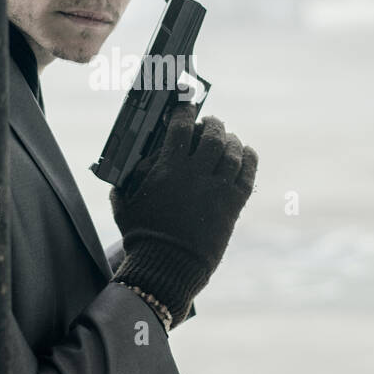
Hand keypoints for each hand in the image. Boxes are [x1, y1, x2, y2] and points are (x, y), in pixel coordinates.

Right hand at [109, 102, 257, 325]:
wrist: (167, 267)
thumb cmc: (142, 238)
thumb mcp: (125, 206)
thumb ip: (124, 185)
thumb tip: (123, 174)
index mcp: (168, 170)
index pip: (180, 128)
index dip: (185, 112)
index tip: (186, 106)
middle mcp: (195, 175)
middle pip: (213, 136)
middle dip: (213, 124)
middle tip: (211, 122)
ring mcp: (217, 190)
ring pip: (233, 153)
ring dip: (232, 140)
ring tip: (229, 138)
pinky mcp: (232, 206)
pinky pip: (248, 175)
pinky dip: (249, 159)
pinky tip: (246, 153)